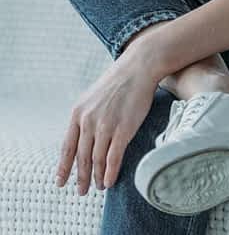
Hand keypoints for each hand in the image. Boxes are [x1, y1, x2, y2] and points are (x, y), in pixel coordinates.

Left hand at [55, 50, 158, 193]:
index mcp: (78, 112)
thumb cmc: (118, 81)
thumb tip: (82, 137)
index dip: (64, 167)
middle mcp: (88, 121)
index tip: (60, 182)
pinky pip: (113, 158)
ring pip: (97, 160)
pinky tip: (109, 181)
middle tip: (81, 191)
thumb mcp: (93, 97)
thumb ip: (86, 116)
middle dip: (80, 177)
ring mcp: (105, 125)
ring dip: (97, 176)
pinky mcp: (123, 129)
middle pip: (82, 157)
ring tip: (99, 187)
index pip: (67, 146)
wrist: (138, 68)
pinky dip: (110, 172)